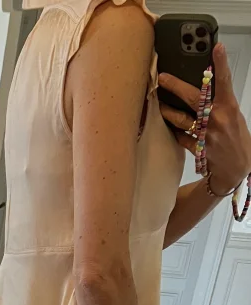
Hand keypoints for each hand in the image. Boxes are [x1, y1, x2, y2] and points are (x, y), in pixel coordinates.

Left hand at [160, 44, 250, 193]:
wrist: (236, 167)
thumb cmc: (236, 137)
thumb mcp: (233, 114)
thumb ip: (220, 101)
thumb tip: (206, 84)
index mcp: (229, 107)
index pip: (225, 81)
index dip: (221, 63)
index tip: (217, 47)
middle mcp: (217, 119)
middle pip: (194, 98)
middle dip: (176, 86)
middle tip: (163, 78)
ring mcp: (206, 135)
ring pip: (183, 120)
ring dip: (169, 112)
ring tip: (159, 105)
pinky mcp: (198, 148)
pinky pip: (182, 138)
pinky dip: (175, 132)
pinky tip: (168, 126)